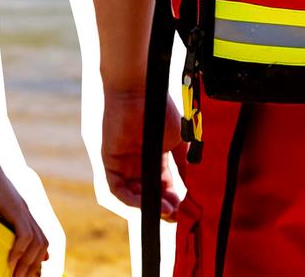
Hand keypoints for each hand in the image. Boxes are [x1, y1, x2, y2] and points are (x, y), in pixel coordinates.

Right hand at [0, 150, 48, 276]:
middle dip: (34, 266)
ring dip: (28, 263)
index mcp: (17, 211)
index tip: (29, 273)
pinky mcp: (14, 206)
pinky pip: (25, 235)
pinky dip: (21, 251)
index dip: (35, 257)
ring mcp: (21, 209)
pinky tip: (11, 262)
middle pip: (42, 245)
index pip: (36, 239)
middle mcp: (24, 211)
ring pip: (38, 243)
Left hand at [101, 87, 185, 218]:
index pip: (163, 186)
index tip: (185, 209)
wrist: (140, 89)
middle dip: (162, 207)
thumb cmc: (159, 109)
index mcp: (153, 158)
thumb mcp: (178, 139)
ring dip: (148, 206)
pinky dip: (130, 198)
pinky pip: (117, 188)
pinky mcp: (110, 161)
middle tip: (176, 215)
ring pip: (133, 195)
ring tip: (166, 210)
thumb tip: (194, 182)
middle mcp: (137, 164)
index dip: (173, 199)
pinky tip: (145, 203)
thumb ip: (184, 161)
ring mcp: (123, 164)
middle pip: (148, 194)